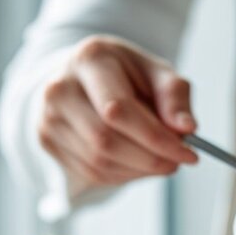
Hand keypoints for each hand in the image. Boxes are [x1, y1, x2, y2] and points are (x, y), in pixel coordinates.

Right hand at [38, 36, 197, 188]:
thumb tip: (187, 128)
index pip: (119, 108)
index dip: (155, 137)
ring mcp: (48, 116)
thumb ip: (175, 96)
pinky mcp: (47, 140)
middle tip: (176, 163)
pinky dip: (123, 175)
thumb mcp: (157, 73)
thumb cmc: (127, 75)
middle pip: (105, 139)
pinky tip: (138, 164)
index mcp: (90, 58)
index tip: (188, 153)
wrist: (88, 79)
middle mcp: (60, 87)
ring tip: (160, 161)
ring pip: (98, 161)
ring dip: (138, 170)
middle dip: (149, 159)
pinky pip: (91, 172)